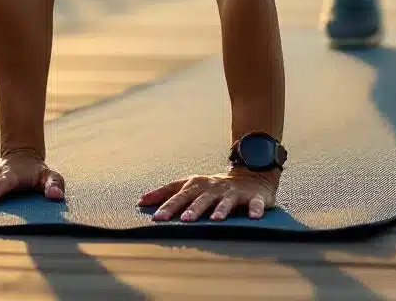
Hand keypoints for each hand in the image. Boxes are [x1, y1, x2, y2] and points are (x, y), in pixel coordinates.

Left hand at [139, 168, 278, 221]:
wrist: (250, 176)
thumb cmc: (213, 186)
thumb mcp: (189, 185)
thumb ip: (166, 192)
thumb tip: (140, 201)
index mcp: (197, 185)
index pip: (179, 195)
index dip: (168, 205)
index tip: (156, 218)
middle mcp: (214, 188)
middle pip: (201, 198)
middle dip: (193, 208)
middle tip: (184, 220)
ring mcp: (234, 193)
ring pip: (226, 201)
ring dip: (220, 210)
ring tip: (215, 220)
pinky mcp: (253, 197)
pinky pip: (255, 204)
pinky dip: (255, 209)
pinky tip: (254, 217)